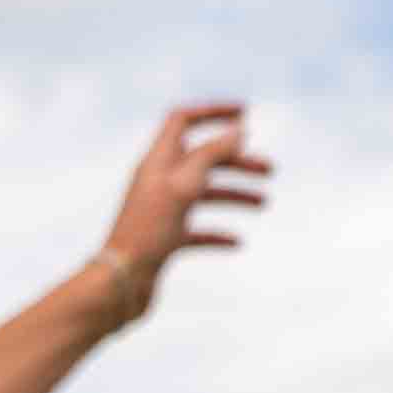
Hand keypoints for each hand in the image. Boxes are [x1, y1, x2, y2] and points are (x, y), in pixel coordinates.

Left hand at [100, 101, 269, 313]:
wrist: (122, 281)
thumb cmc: (149, 231)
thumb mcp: (185, 185)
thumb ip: (212, 154)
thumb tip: (238, 131)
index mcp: (158, 161)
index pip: (183, 120)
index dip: (212, 112)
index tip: (244, 113)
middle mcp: (159, 181)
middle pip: (202, 159)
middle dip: (237, 161)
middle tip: (270, 170)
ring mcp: (162, 211)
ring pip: (204, 194)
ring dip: (235, 194)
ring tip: (263, 203)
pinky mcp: (165, 240)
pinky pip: (197, 231)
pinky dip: (218, 233)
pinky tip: (236, 242)